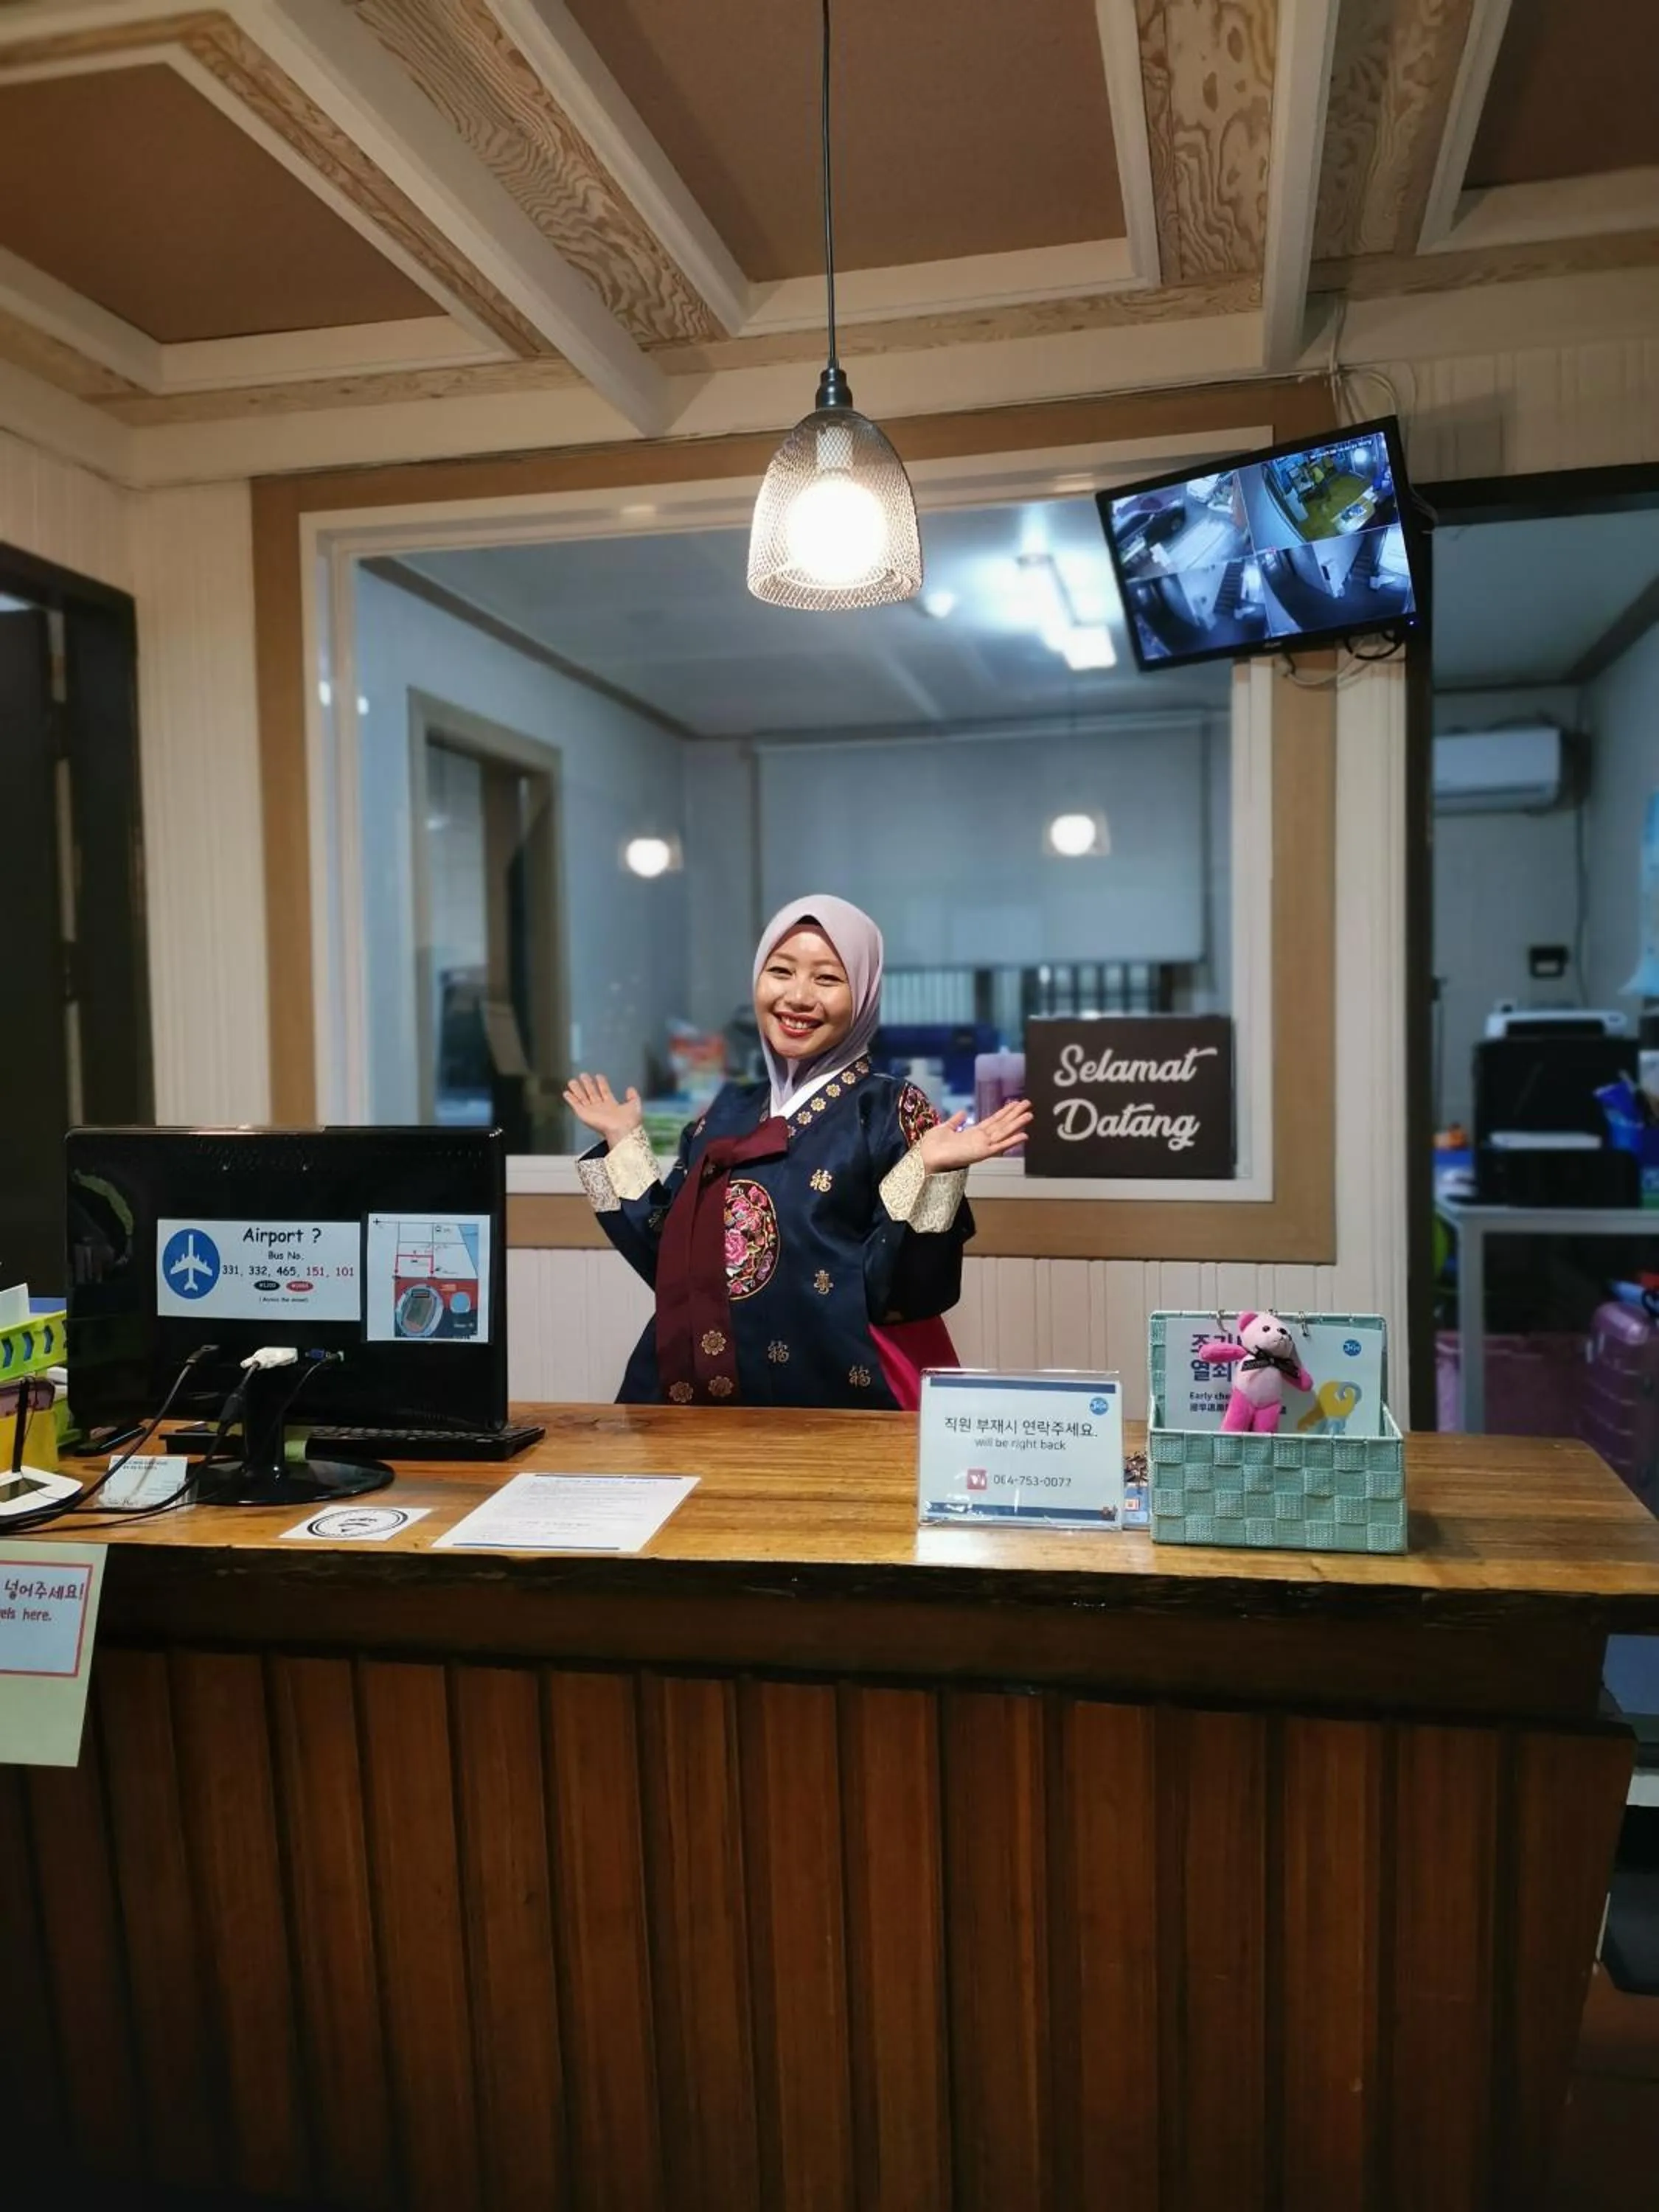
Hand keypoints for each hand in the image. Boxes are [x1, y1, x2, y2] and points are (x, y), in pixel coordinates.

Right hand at [563, 1073, 642, 1148]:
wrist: (621, 1130)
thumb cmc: (629, 1121)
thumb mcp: (634, 1105)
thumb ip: (633, 1096)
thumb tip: (631, 1088)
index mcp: (612, 1106)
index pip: (605, 1092)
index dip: (602, 1083)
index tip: (598, 1076)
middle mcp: (600, 1108)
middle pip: (592, 1093)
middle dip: (588, 1084)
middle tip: (583, 1075)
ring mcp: (591, 1111)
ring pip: (582, 1098)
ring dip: (577, 1089)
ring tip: (572, 1080)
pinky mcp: (584, 1114)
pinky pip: (575, 1105)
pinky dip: (570, 1099)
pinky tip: (566, 1092)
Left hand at [916, 1098, 1032, 1172]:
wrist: (926, 1156)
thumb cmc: (932, 1146)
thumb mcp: (944, 1128)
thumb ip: (956, 1121)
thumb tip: (964, 1112)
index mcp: (972, 1133)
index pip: (992, 1120)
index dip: (1004, 1112)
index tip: (1014, 1103)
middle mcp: (980, 1139)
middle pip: (1002, 1124)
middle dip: (1014, 1114)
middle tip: (1028, 1103)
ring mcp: (983, 1146)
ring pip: (1004, 1132)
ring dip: (1017, 1124)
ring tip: (1030, 1114)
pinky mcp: (982, 1154)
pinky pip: (1000, 1147)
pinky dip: (1012, 1141)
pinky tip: (1024, 1135)